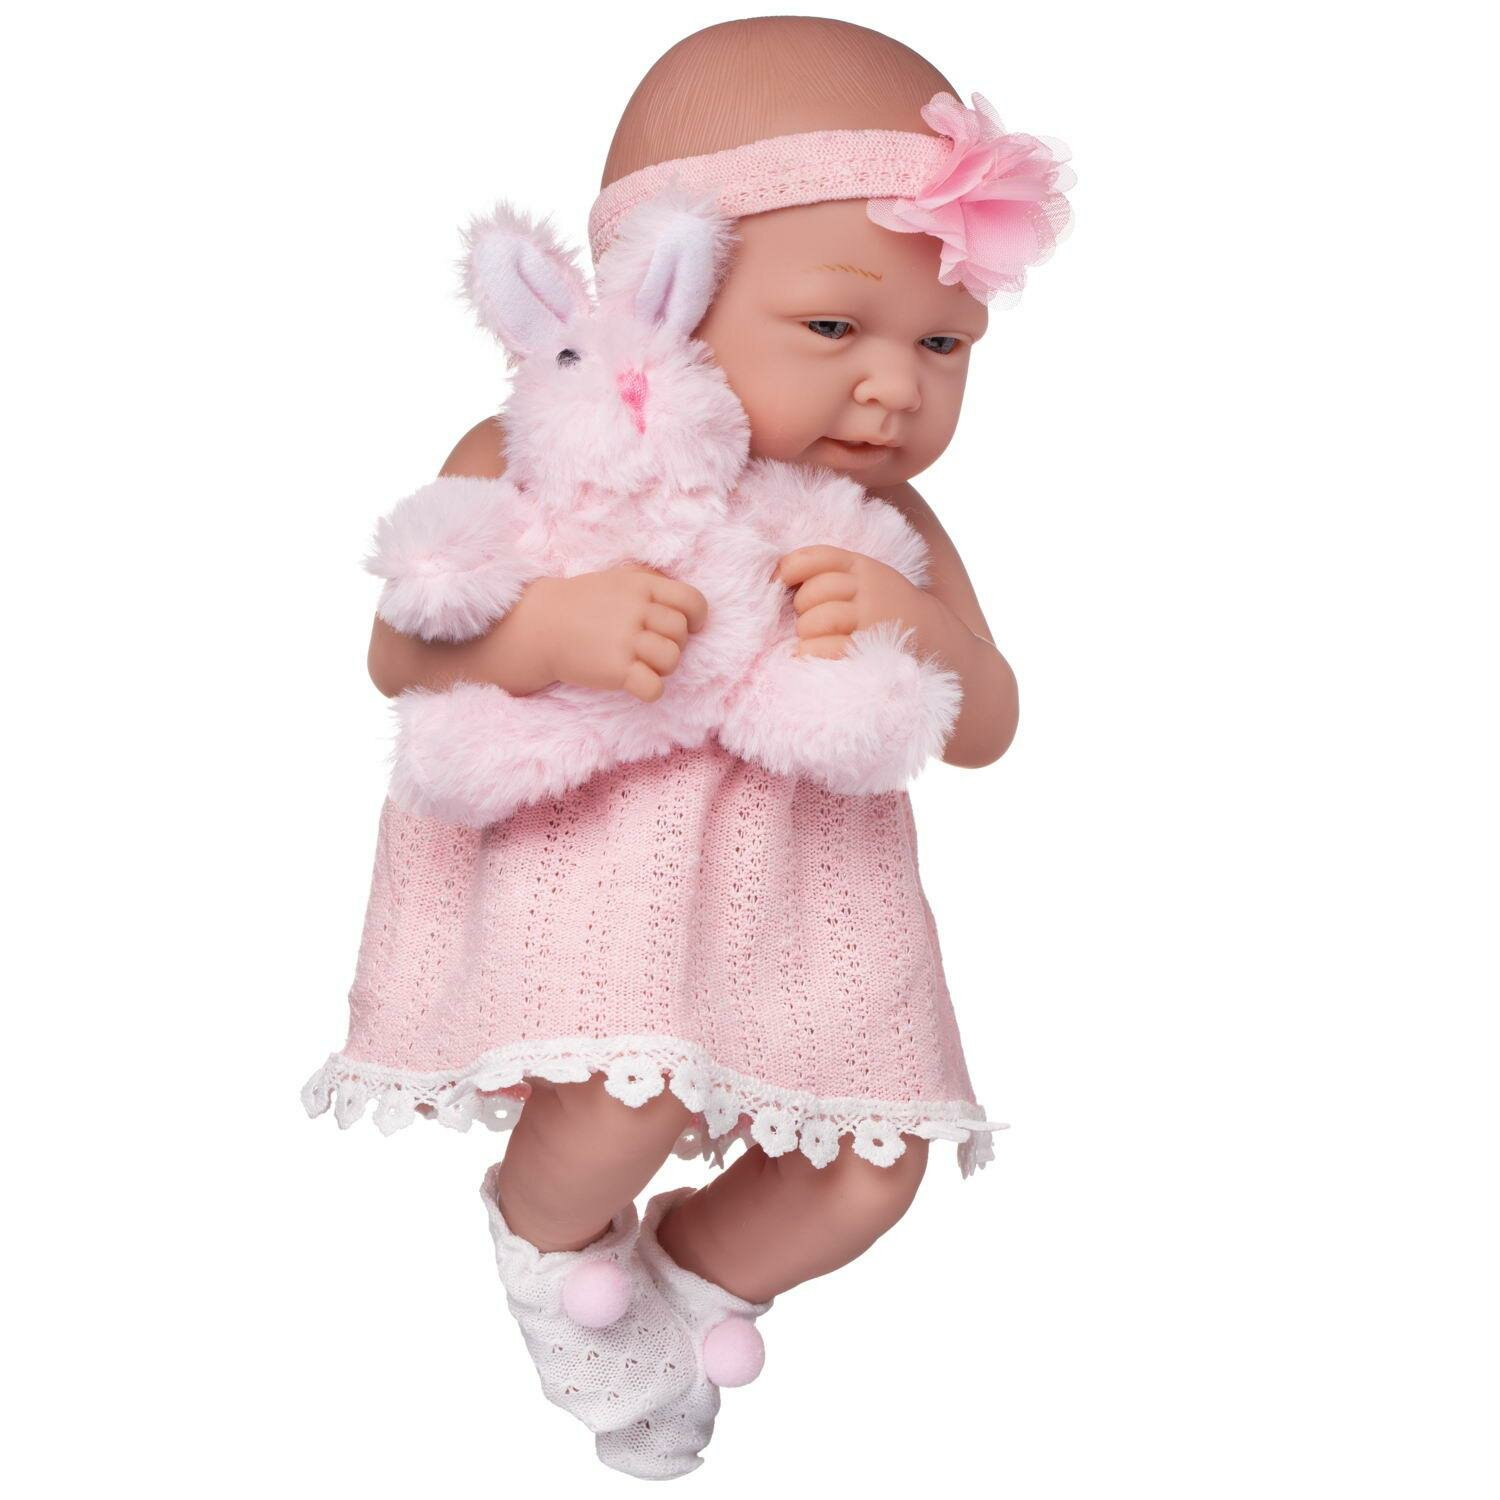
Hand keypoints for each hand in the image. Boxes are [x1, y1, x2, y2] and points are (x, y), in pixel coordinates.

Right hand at [528, 566, 708, 701]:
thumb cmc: (583, 604)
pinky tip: (635, 684)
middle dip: (673, 644)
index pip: (692, 600)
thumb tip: (684, 603)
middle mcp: (636, 610)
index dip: (696, 617)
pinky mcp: (615, 670)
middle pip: (681, 633)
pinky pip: (654, 687)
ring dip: (662, 667)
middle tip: (649, 648)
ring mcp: (625, 640)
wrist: (539, 626)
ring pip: (672, 659)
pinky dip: (650, 690)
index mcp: (642, 586)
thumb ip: (651, 583)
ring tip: (641, 664)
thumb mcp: (618, 579)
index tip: (687, 627)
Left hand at [775, 545, 929, 659]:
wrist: (939, 643)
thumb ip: (833, 575)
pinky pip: (825, 648)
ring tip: (811, 639)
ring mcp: (872, 620)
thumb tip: (778, 575)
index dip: (789, 568)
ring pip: (816, 621)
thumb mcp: (869, 581)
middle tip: (809, 621)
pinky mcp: (871, 650)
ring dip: (805, 633)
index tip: (779, 582)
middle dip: (801, 609)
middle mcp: (869, 590)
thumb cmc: (889, 611)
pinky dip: (809, 652)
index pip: (816, 558)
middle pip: (811, 593)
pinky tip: (807, 654)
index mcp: (863, 568)